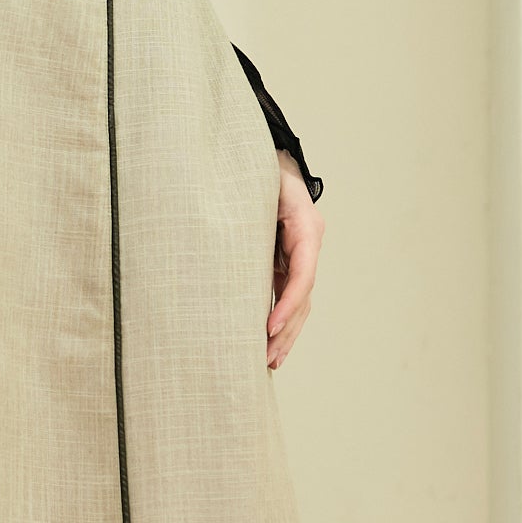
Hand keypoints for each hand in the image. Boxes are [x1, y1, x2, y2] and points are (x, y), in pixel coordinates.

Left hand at [265, 159, 319, 370]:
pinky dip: (280, 321)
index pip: (303, 273)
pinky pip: (289, 296)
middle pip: (303, 296)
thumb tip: (213, 224)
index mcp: (306, 227)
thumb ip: (245, 205)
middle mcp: (308, 245)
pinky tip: (269, 345)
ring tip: (269, 363)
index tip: (269, 328)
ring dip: (286, 334)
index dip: (288, 303)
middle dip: (286, 330)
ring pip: (299, 302)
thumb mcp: (257, 183)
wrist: (269, 159)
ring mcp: (301, 255)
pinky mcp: (288, 262)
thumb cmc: (258, 168)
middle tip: (267, 359)